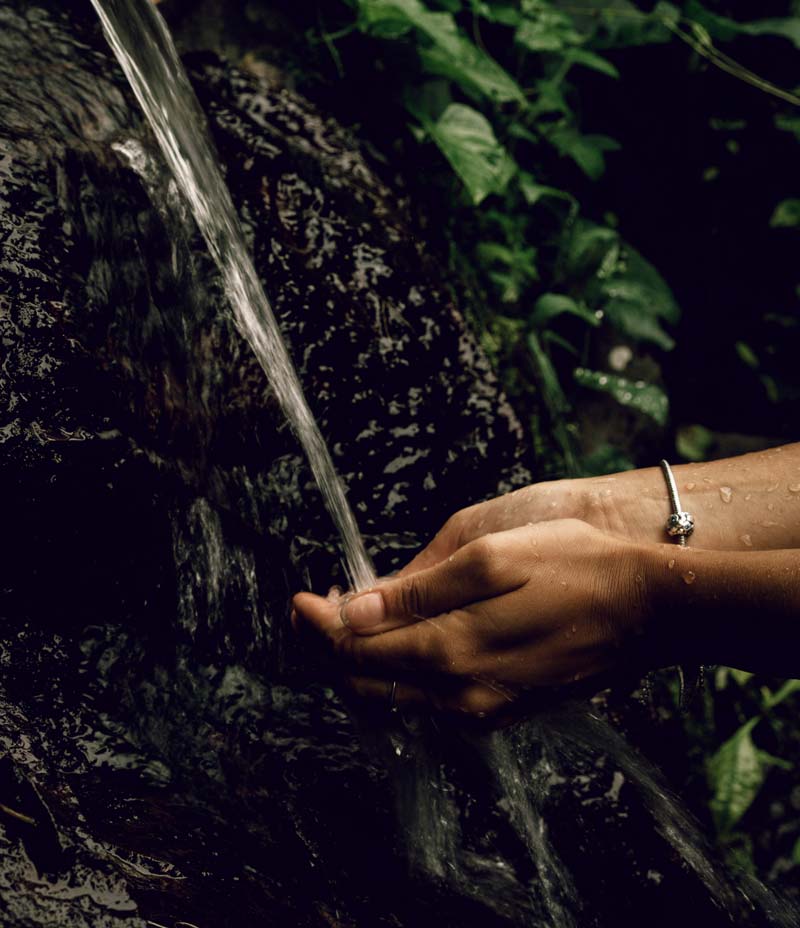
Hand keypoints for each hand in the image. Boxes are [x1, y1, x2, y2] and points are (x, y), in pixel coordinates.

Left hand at [292, 520, 653, 725]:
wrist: (650, 609)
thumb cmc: (573, 566)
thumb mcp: (491, 558)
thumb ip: (418, 589)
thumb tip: (354, 609)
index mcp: (450, 649)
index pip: (356, 650)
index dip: (317, 625)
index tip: (297, 598)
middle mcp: (459, 692)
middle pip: (366, 682)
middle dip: (327, 649)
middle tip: (308, 612)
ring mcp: (482, 707)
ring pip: (394, 697)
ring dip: (358, 665)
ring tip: (341, 626)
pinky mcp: (502, 708)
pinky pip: (428, 703)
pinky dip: (396, 677)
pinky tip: (395, 648)